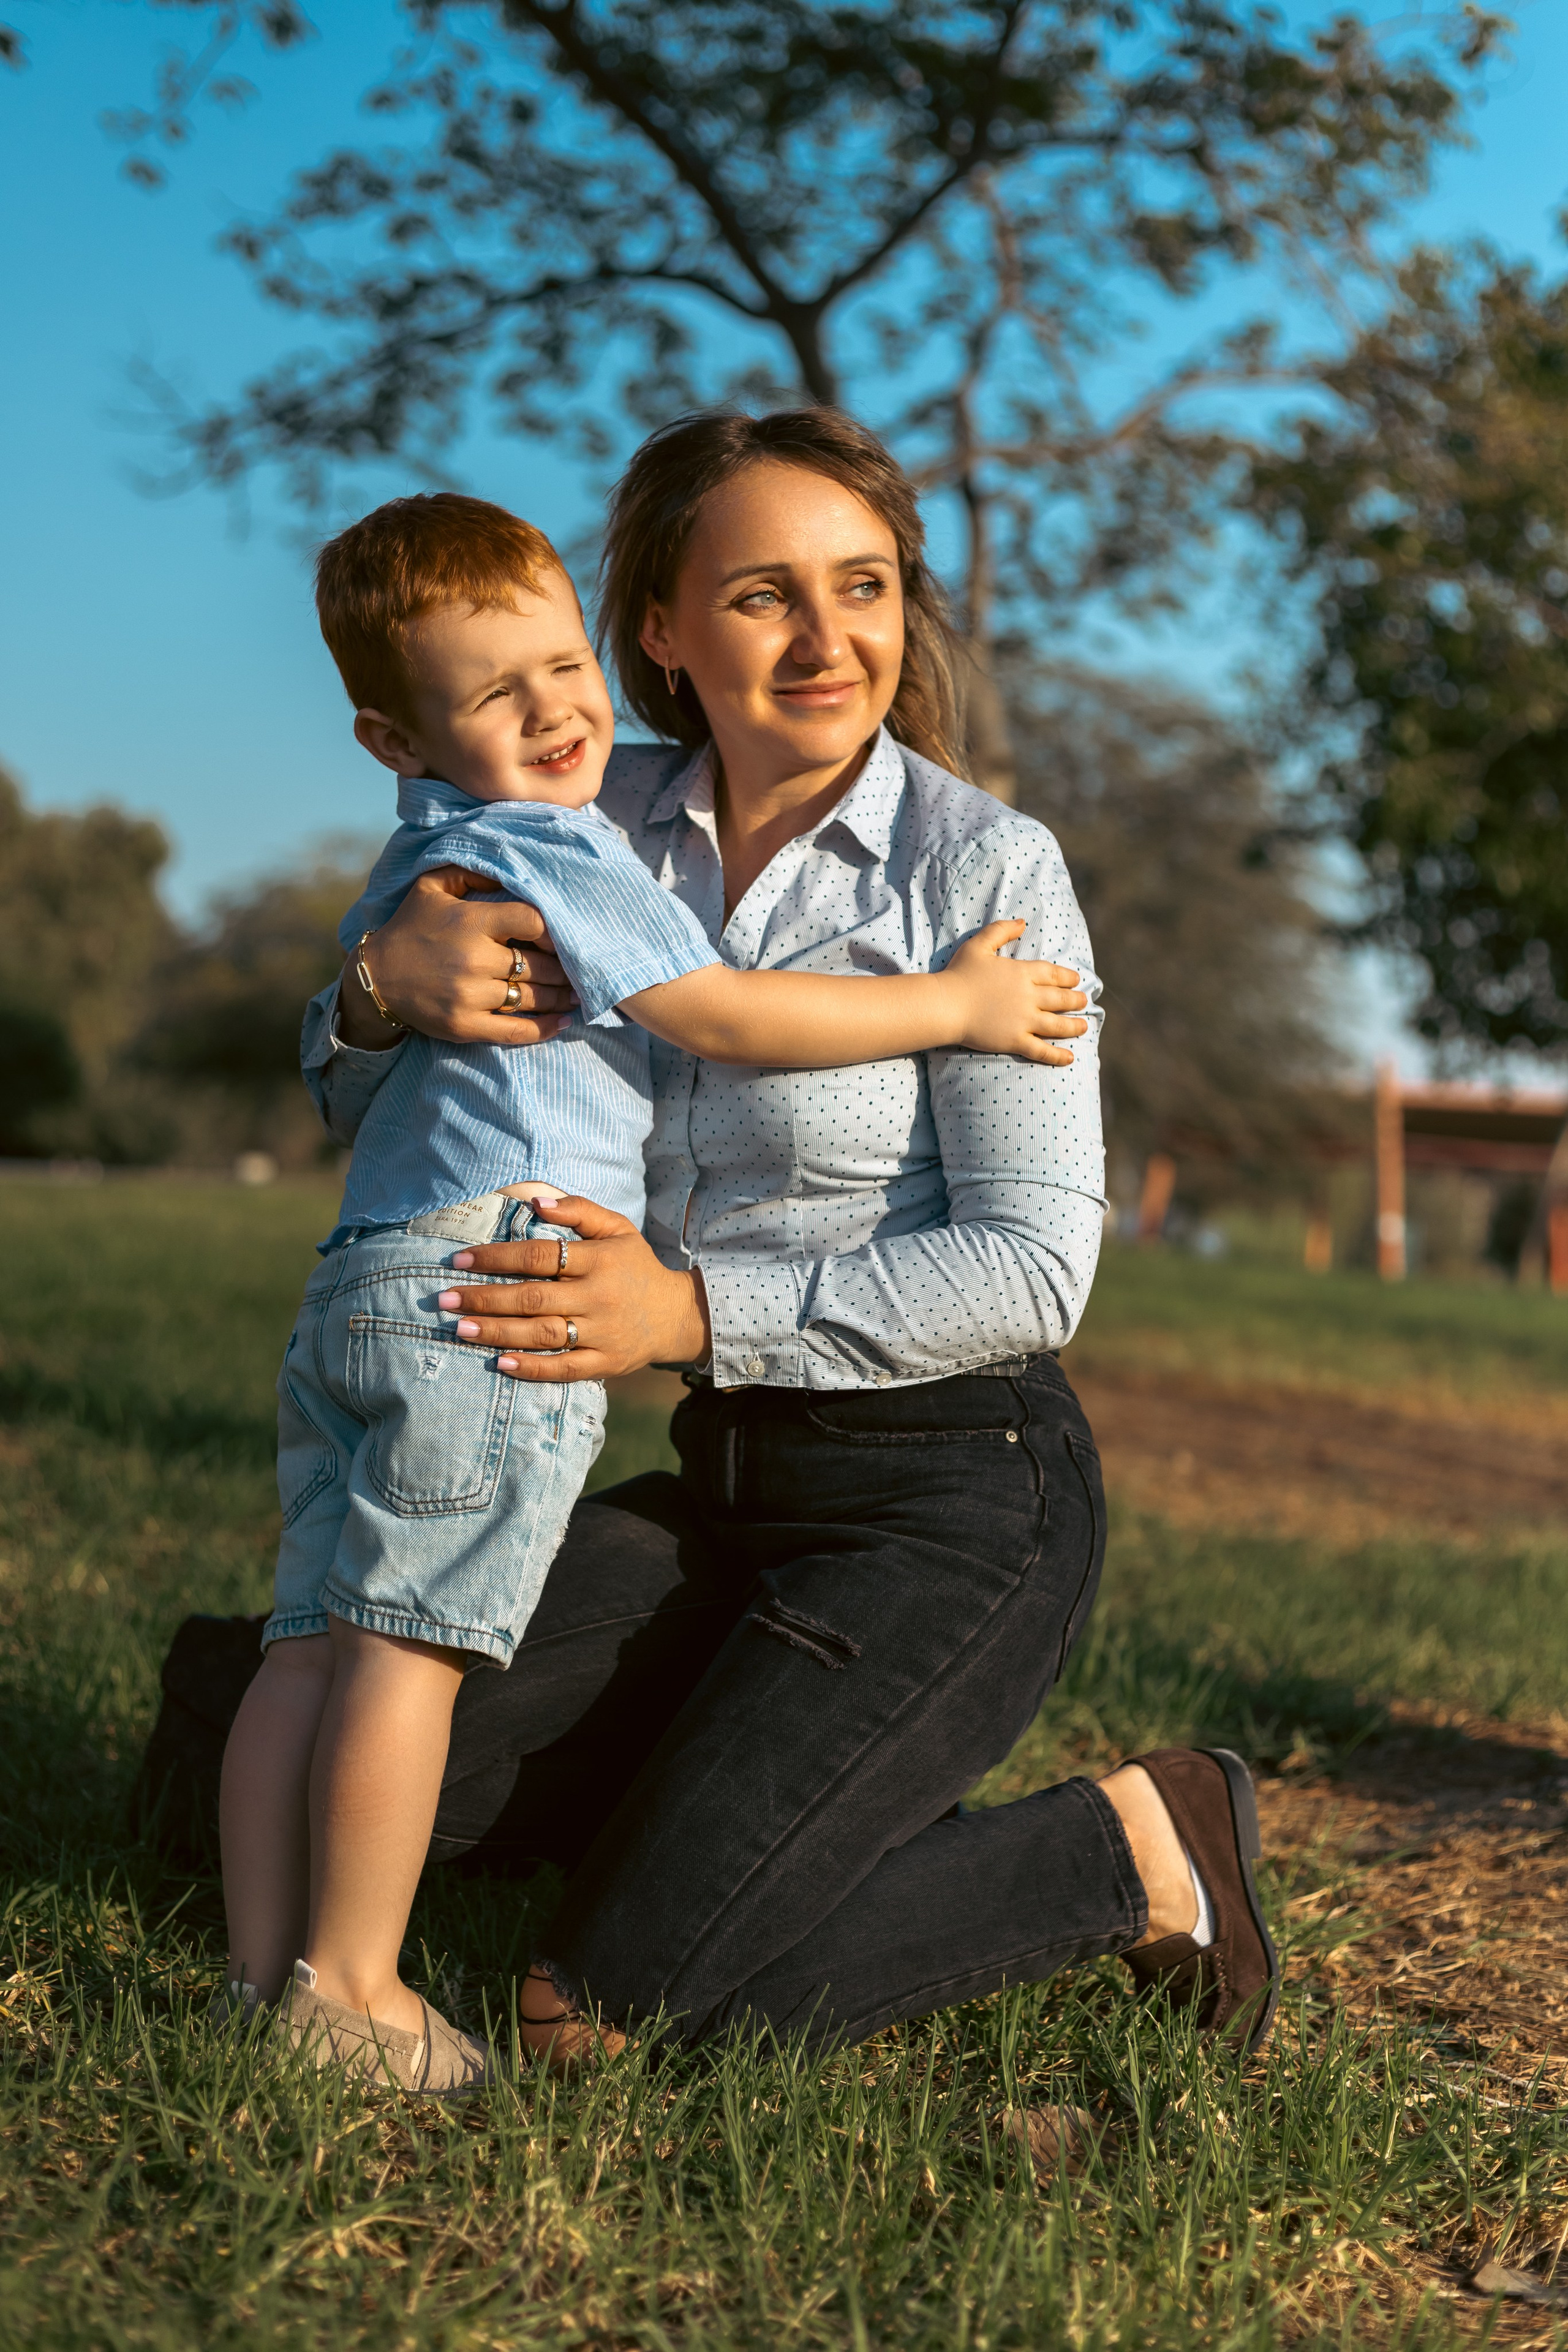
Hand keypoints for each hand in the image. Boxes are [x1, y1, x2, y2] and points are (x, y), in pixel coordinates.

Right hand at [337, 866, 578, 1048]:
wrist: (375, 978)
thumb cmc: (410, 927)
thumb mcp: (433, 886)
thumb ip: (473, 873)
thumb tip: (513, 871)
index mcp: (470, 922)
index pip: (532, 921)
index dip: (554, 929)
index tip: (564, 935)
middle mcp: (473, 960)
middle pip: (539, 964)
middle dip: (565, 967)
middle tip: (581, 967)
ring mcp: (470, 997)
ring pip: (532, 997)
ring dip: (561, 996)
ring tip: (578, 992)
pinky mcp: (465, 1026)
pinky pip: (516, 1031)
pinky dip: (545, 1028)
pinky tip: (564, 1021)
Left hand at [436, 1196, 711, 1381]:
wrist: (677, 1315)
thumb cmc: (636, 1267)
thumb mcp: (618, 1229)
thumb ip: (580, 1210)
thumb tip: (536, 1202)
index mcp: (598, 1261)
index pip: (539, 1257)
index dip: (497, 1257)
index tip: (460, 1260)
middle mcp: (598, 1297)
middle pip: (533, 1298)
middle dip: (485, 1298)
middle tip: (445, 1299)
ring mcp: (601, 1334)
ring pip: (542, 1335)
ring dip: (498, 1332)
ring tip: (460, 1328)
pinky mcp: (605, 1363)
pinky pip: (564, 1369)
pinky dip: (532, 1368)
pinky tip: (500, 1364)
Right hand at [943, 920, 1088, 1062]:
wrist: (946, 1005)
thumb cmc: (959, 974)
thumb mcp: (979, 944)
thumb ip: (1001, 930)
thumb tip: (1022, 921)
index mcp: (1022, 973)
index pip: (1053, 974)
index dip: (1067, 977)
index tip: (1076, 980)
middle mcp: (1028, 997)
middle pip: (1060, 999)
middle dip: (1075, 1000)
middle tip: (1084, 1001)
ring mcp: (1024, 1021)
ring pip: (1057, 1025)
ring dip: (1074, 1026)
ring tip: (1084, 1026)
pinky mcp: (1015, 1041)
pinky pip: (1041, 1050)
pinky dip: (1057, 1056)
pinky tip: (1070, 1058)